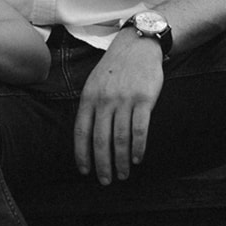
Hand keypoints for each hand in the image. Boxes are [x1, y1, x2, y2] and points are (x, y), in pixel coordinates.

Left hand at [74, 29, 164, 184]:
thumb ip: (90, 106)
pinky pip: (140, 129)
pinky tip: (137, 158)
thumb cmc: (115, 67)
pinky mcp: (144, 98)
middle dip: (102, 164)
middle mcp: (105, 100)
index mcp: (89, 97)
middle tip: (105, 181)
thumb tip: (85, 136)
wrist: (138, 45)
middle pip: (100, 140)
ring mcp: (124, 99)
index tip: (85, 171)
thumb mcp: (94, 82)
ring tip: (123, 175)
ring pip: (120, 138)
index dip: (82, 154)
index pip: (81, 131)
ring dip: (121, 161)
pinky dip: (138, 147)